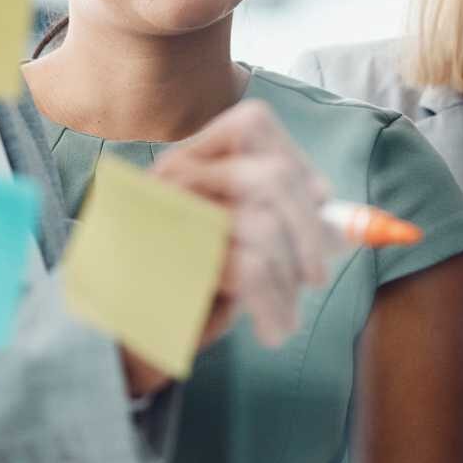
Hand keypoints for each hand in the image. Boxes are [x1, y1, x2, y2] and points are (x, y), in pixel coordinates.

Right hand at [151, 99, 331, 348]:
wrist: (124, 338)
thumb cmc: (185, 283)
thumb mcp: (232, 235)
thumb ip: (276, 213)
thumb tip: (339, 214)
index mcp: (186, 159)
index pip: (252, 124)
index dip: (297, 161)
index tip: (319, 200)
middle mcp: (171, 177)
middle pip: (268, 176)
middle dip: (310, 229)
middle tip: (318, 276)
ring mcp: (166, 214)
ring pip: (262, 226)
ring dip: (290, 279)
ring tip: (290, 313)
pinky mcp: (171, 257)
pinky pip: (248, 270)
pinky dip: (275, 303)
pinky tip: (274, 328)